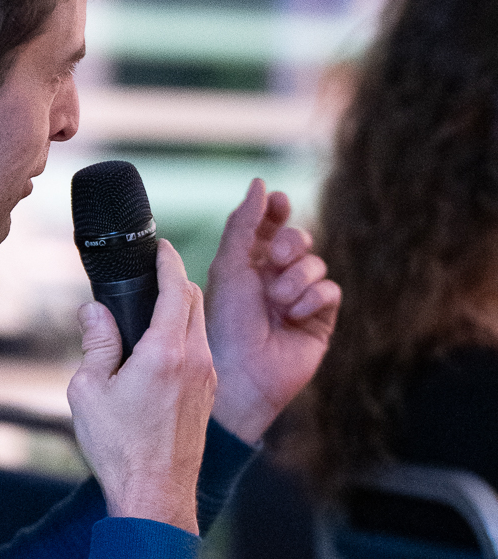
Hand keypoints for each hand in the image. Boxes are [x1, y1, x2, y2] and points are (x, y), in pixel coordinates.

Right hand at [68, 241, 215, 533]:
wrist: (155, 495)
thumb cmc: (119, 448)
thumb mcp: (89, 391)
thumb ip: (96, 343)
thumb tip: (94, 311)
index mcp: (166, 352)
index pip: (176, 288)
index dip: (169, 260)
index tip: (161, 247)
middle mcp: (196, 360)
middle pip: (194, 301)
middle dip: (176, 281)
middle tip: (152, 275)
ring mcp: (207, 379)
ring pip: (200, 326)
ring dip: (181, 311)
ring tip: (151, 312)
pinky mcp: (207, 397)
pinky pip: (201, 352)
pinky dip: (185, 337)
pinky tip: (160, 350)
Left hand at [205, 178, 340, 444]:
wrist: (243, 375)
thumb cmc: (226, 324)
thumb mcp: (229, 266)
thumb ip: (244, 223)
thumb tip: (260, 183)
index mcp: (247, 265)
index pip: (269, 226)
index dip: (275, 211)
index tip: (277, 203)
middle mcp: (273, 279)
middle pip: (298, 239)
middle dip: (290, 244)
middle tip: (277, 259)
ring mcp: (298, 299)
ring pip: (315, 264)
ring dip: (297, 278)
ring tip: (278, 302)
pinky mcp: (319, 320)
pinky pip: (331, 290)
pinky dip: (313, 299)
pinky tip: (294, 316)